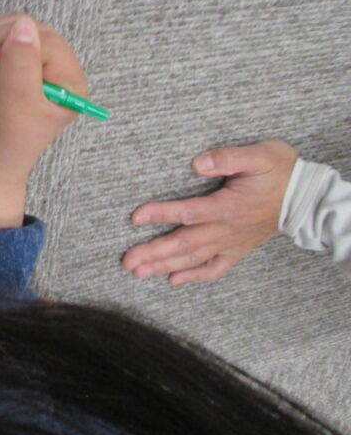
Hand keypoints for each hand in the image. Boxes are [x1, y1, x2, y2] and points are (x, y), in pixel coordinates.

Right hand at [0, 14, 87, 231]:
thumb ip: (21, 62)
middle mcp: (49, 70)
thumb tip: (23, 24)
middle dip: (2, 38)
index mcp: (67, 81)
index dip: (18, 42)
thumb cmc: (2, 140)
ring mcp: (24, 65)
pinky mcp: (0, 64)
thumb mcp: (17, 103)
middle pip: (30, 28)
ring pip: (10, 28)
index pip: (48, 40)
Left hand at [122, 140, 297, 284]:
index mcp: (229, 206)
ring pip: (194, 258)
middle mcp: (227, 229)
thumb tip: (197, 163)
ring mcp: (232, 242)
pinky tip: (173, 279)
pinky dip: (194, 275)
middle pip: (185, 243)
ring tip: (138, 272)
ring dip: (164, 265)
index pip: (189, 212)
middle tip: (128, 261)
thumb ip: (227, 158)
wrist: (306, 198)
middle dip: (154, 252)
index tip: (135, 217)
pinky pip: (215, 268)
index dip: (161, 214)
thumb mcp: (258, 155)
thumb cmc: (280, 171)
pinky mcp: (237, 249)